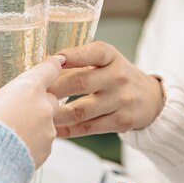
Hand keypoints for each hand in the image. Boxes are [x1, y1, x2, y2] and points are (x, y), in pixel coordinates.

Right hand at [0, 56, 64, 167]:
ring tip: (13, 130)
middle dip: (38, 100)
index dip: (52, 64)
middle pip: (50, 97)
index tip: (55, 62)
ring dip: (35, 122)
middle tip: (20, 106)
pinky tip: (16, 146)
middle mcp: (43, 106)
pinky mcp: (47, 150)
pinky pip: (43, 141)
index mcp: (29, 88)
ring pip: (47, 121)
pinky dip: (33, 141)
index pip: (50, 69)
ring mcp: (48, 129)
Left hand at [49, 42, 163, 137]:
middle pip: (80, 82)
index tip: (50, 60)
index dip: (70, 56)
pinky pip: (88, 127)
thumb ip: (78, 62)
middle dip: (54, 89)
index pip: (91, 53)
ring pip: (81, 110)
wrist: (150, 99)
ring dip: (56, 114)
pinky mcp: (122, 121)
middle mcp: (118, 76)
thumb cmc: (116, 76)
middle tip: (33, 94)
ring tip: (38, 115)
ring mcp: (121, 100)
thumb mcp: (105, 61)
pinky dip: (68, 130)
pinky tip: (53, 129)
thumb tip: (40, 68)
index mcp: (111, 56)